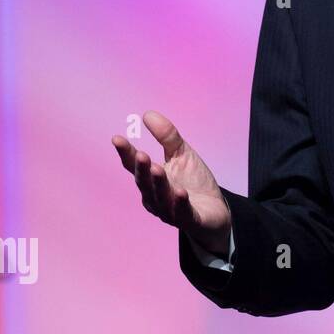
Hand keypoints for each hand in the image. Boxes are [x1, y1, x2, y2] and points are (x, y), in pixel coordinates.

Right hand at [111, 110, 231, 257]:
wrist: (215, 211)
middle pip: (145, 182)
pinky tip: (180, 192)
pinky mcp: (189, 219)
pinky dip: (180, 203)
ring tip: (157, 168)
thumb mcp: (182, 154)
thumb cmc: (193, 182)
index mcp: (151, 179)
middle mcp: (155, 196)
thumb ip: (167, 137)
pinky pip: (182, 212)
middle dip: (142, 169)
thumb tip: (148, 114)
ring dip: (158, 184)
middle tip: (141, 155)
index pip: (134, 166)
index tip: (117, 138)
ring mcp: (170, 210)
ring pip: (160, 197)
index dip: (126, 153)